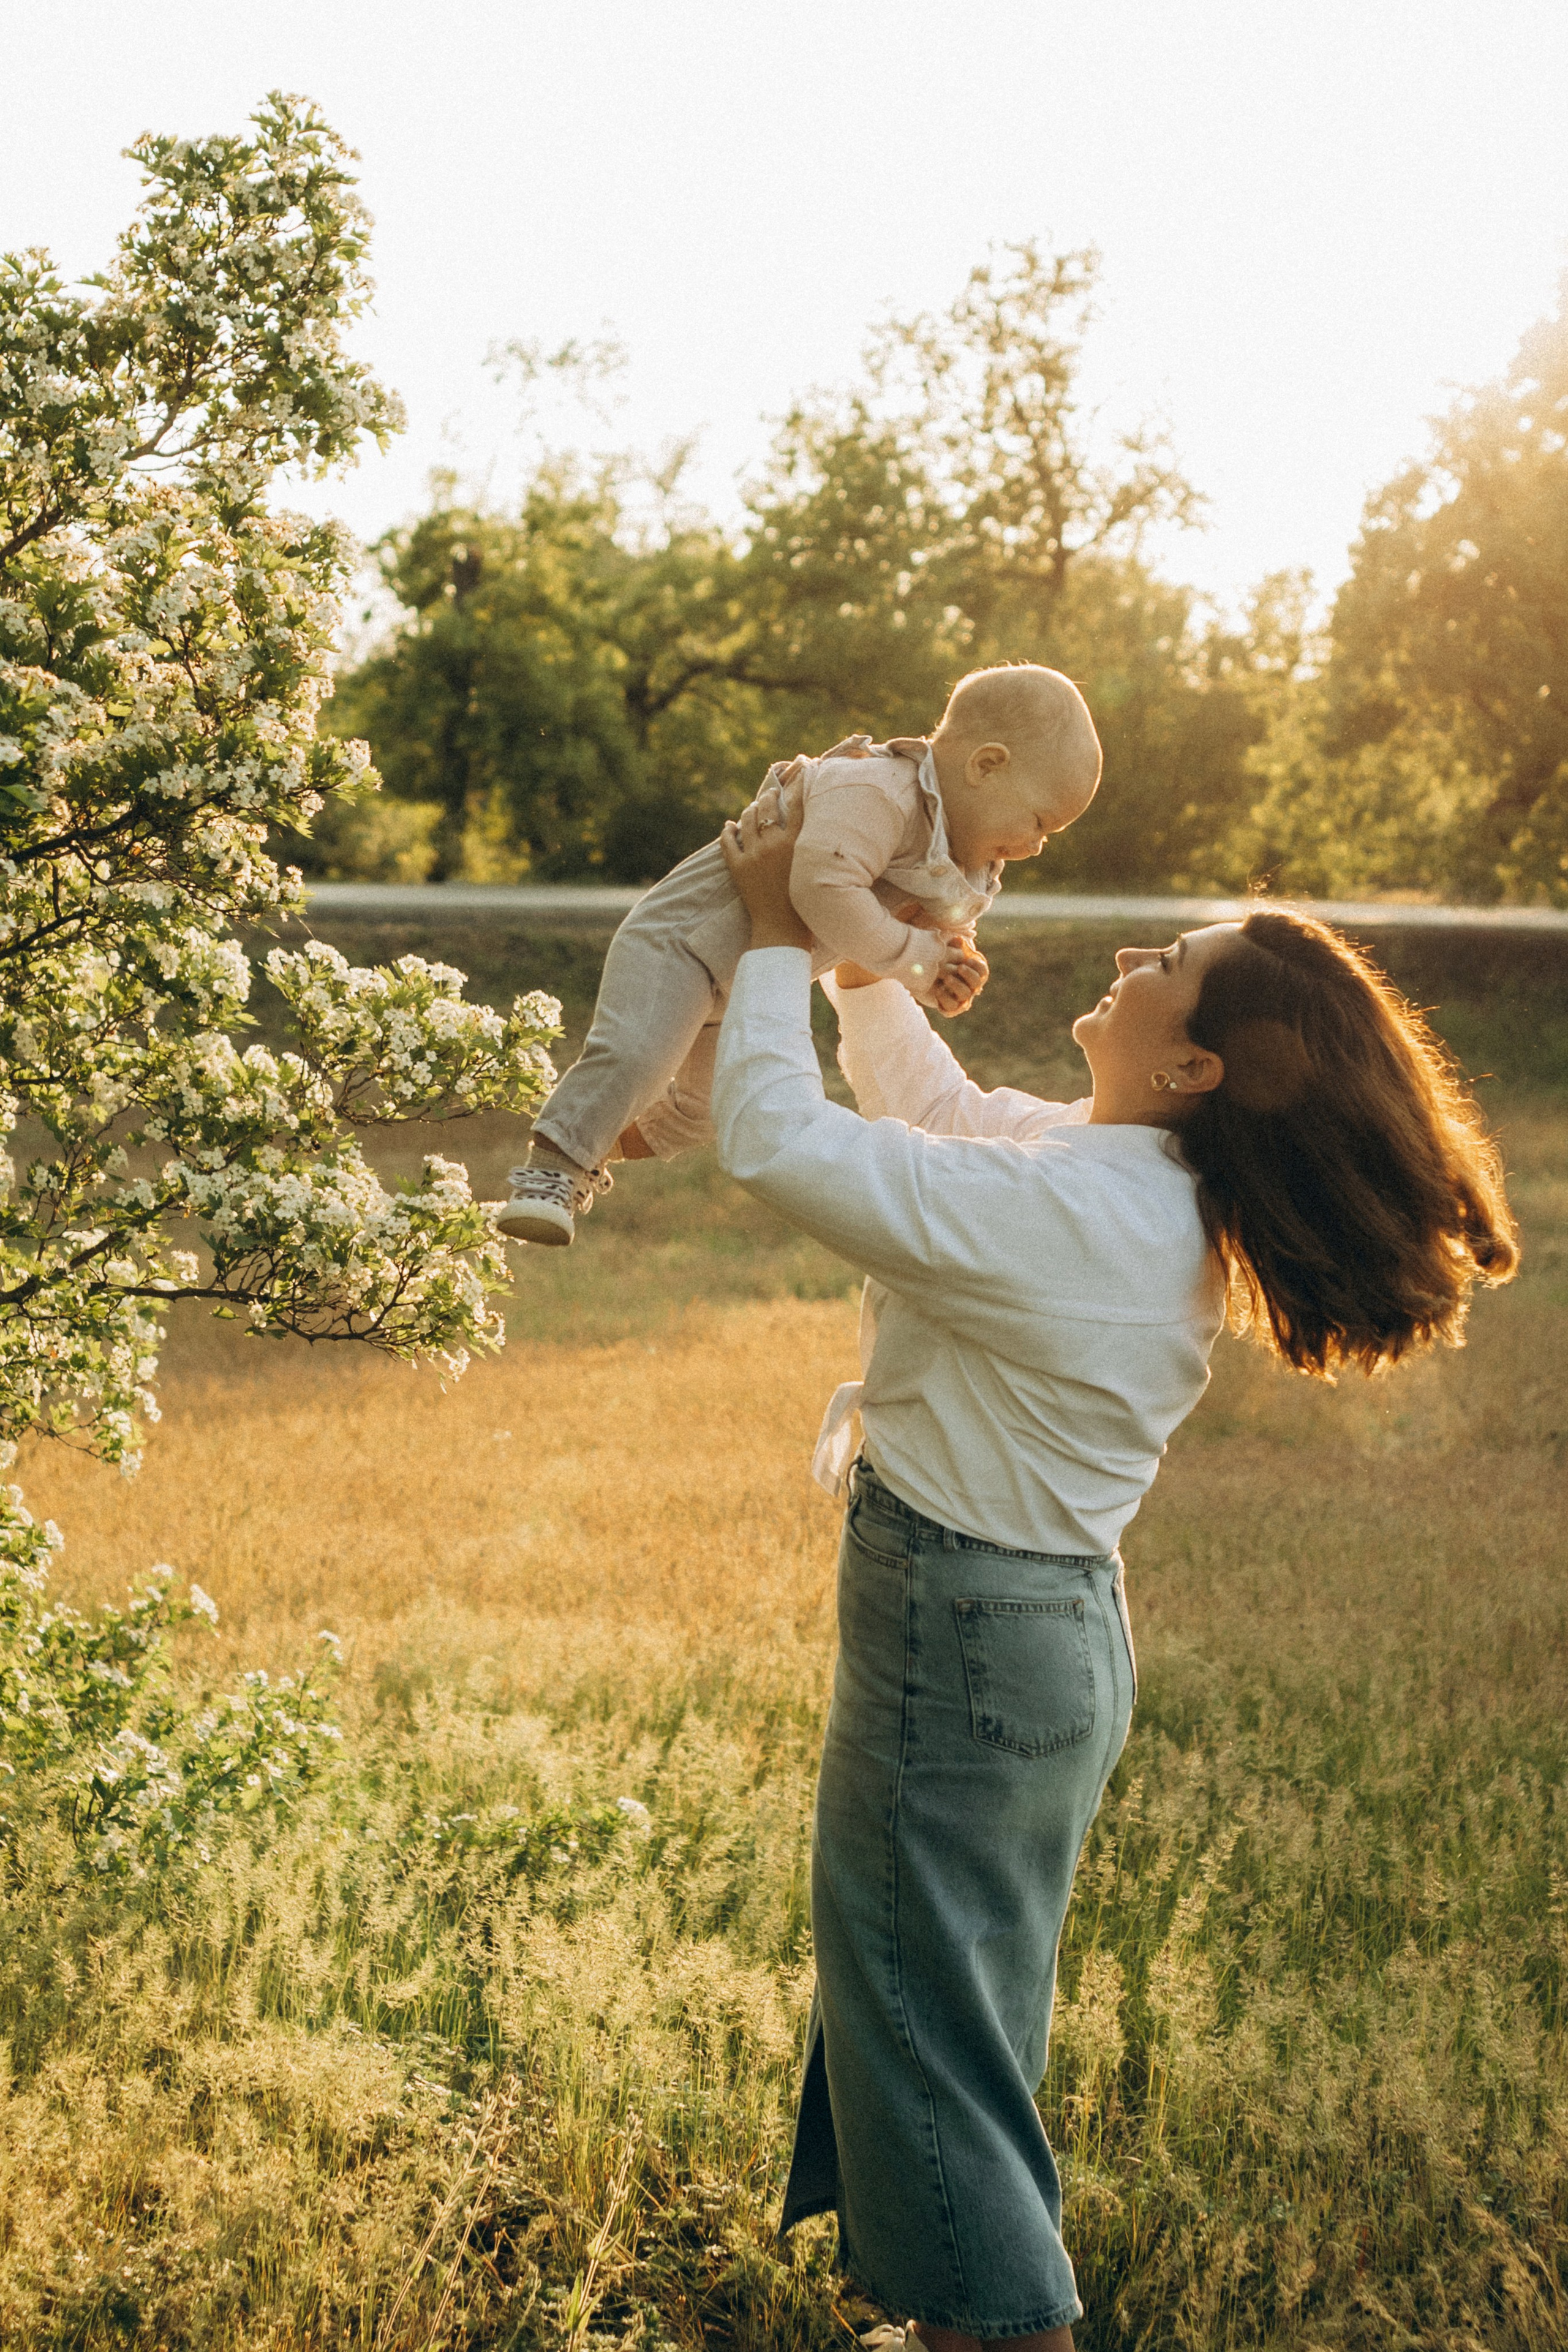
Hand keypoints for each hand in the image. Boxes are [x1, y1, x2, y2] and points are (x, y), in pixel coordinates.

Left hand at [719, 783, 810, 949]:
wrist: (782, 932)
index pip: (800, 803)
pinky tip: (728, 826)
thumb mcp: (819, 871)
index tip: (803, 767)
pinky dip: (728, 831)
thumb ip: (817, 849)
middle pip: (768, 806)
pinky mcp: (737, 868)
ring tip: (753, 808)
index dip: (801, 782)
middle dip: (769, 795)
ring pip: (747, 819)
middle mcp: (775, 844)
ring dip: (750, 810)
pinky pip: (727, 841)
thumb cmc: (810, 908)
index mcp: (798, 843)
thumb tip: (820, 831)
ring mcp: (753, 855)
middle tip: (771, 794)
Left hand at [930, 941, 988, 1017]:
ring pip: (964, 995)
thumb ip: (955, 945)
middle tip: (960, 967)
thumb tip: (958, 939)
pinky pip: (951, 1006)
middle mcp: (970, 987)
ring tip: (947, 978)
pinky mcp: (950, 1007)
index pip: (983, 972)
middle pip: (976, 983)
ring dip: (957, 985)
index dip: (977, 966)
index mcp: (974, 973)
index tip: (967, 959)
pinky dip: (945, 998)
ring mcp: (961, 998)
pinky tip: (938, 989)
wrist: (930, 978)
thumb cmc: (944, 961)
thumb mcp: (950, 951)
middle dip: (969, 975)